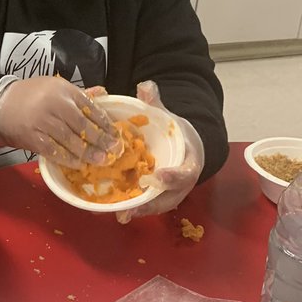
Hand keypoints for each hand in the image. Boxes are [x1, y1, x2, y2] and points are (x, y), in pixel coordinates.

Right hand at [0, 76, 120, 166]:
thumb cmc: (29, 95)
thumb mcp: (55, 87)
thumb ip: (79, 94)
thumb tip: (104, 93)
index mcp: (64, 90)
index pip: (91, 108)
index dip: (105, 124)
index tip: (115, 135)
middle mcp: (54, 103)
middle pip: (83, 125)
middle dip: (100, 140)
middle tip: (113, 151)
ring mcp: (42, 121)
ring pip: (70, 140)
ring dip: (87, 152)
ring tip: (100, 160)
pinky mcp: (32, 136)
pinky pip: (54, 150)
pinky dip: (67, 159)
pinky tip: (77, 164)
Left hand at [116, 80, 203, 223]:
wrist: (184, 147)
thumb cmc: (175, 133)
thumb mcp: (168, 117)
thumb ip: (157, 104)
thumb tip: (145, 86)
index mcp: (189, 163)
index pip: (186, 172)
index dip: (174, 176)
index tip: (159, 175)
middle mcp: (180, 183)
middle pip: (168, 198)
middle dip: (150, 204)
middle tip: (132, 208)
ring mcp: (168, 193)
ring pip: (154, 205)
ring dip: (137, 211)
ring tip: (118, 214)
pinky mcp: (155, 197)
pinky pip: (144, 205)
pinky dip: (131, 209)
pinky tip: (112, 211)